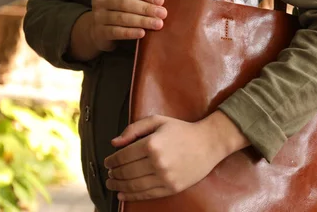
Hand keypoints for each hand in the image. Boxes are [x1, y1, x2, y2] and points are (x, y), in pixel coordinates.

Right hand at [89, 0, 166, 51]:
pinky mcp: (99, 31)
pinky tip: (142, 33)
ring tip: (157, 24)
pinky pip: (116, 32)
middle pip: (125, 3)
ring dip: (142, 21)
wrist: (99, 30)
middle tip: (162, 14)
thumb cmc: (118, 11)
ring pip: (121, 18)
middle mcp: (100, 0)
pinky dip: (130, 33)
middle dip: (146, 8)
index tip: (161, 1)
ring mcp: (98, 16)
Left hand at [104, 112, 249, 201]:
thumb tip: (114, 143)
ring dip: (119, 186)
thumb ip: (134, 129)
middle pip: (126, 172)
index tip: (107, 162)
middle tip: (109, 174)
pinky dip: (131, 196)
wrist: (208, 143)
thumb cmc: (182, 130)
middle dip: (113, 174)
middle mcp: (157, 162)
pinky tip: (122, 194)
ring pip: (134, 185)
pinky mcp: (171, 187)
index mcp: (152, 144)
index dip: (111, 161)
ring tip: (112, 184)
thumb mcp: (158, 121)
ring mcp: (165, 177)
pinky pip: (147, 194)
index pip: (123, 156)